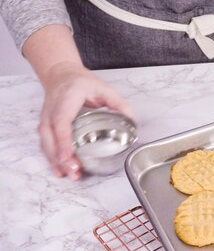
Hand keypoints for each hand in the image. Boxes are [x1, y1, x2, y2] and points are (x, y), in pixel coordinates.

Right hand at [38, 61, 132, 179]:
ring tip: (69, 175)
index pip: (62, 122)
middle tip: (74, 171)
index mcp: (66, 99)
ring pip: (46, 143)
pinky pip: (45, 144)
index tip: (69, 156)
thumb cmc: (80, 82)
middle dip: (60, 156)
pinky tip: (60, 170)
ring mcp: (46, 119)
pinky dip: (51, 158)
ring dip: (55, 161)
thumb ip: (119, 103)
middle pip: (51, 136)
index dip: (64, 141)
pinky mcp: (45, 126)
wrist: (60, 74)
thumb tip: (131, 119)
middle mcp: (52, 110)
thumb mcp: (103, 88)